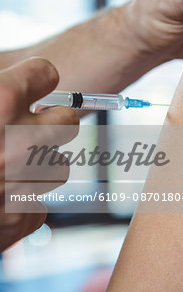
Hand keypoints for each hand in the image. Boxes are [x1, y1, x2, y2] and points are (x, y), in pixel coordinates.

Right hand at [0, 58, 78, 251]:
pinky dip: (22, 202)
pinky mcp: (21, 217)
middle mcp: (19, 141)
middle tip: (30, 125)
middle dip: (52, 121)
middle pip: (68, 121)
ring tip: (6, 166)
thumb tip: (8, 90)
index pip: (46, 74)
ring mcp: (24, 182)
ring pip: (59, 165)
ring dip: (37, 165)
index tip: (34, 86)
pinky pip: (39, 203)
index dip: (37, 80)